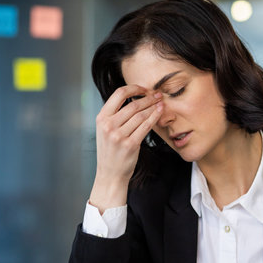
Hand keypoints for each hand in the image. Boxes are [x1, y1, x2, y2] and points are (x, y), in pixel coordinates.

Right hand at [90, 85, 162, 212]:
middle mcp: (108, 125)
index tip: (145, 89)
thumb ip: (115, 114)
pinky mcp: (130, 144)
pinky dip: (154, 117)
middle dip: (148, 98)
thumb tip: (134, 98)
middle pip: (133, 104)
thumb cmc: (110, 150)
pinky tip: (159, 112)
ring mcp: (119, 135)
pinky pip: (146, 126)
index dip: (134, 88)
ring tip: (161, 102)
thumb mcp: (105, 130)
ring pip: (141, 115)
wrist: (110, 174)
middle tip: (158, 95)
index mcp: (101, 118)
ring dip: (153, 106)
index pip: (119, 94)